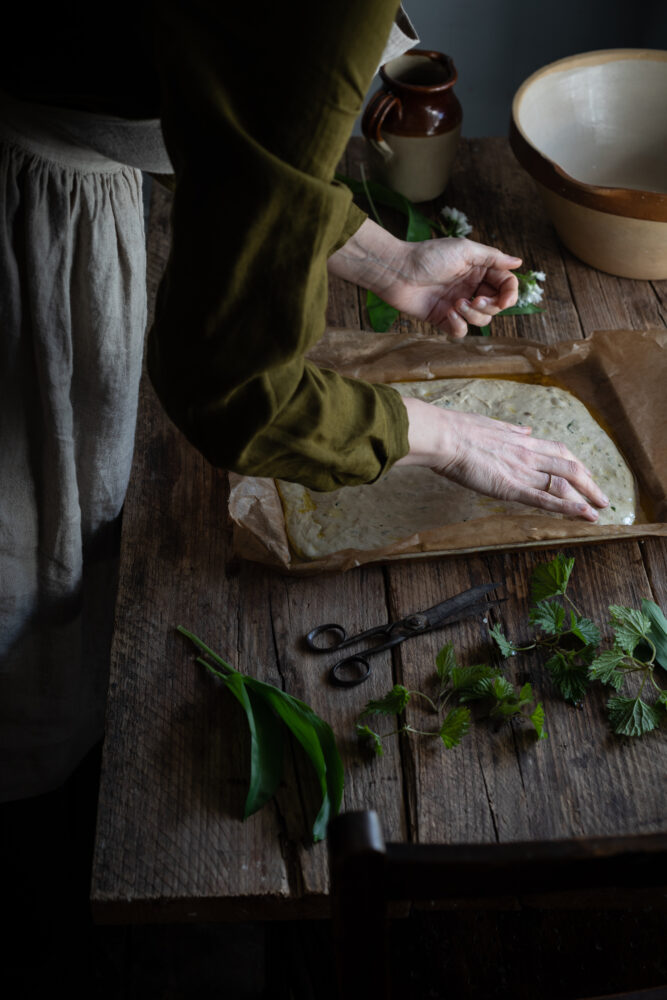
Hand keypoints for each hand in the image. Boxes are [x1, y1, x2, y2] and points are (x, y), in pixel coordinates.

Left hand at [327, 219, 521, 336]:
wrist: (397, 272)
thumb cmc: (429, 256)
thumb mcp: (465, 250)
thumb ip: (492, 258)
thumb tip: (519, 262)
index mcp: (479, 270)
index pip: (506, 285)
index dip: (510, 294)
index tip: (505, 300)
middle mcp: (471, 288)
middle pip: (496, 305)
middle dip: (489, 306)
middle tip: (475, 299)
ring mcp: (458, 304)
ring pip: (481, 320)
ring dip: (472, 314)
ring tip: (455, 304)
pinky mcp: (443, 319)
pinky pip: (461, 331)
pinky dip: (458, 326)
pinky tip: (447, 314)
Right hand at [396, 397, 609, 520]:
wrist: (445, 437)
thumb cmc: (460, 431)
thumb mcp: (492, 425)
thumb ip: (511, 431)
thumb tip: (526, 431)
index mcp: (523, 441)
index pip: (559, 452)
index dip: (577, 464)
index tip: (587, 474)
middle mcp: (528, 454)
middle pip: (570, 468)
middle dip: (590, 485)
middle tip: (602, 499)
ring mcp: (522, 470)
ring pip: (563, 484)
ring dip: (585, 498)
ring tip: (598, 512)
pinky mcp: (510, 486)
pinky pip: (544, 498)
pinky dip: (566, 507)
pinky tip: (582, 514)